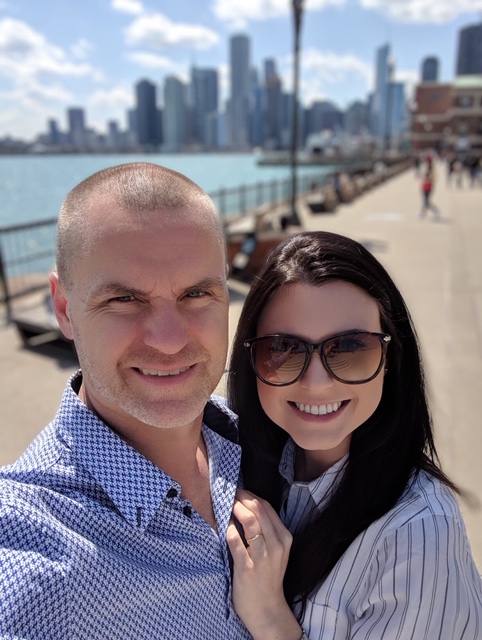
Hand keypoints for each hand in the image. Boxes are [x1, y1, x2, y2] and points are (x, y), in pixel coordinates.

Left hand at [227, 489, 301, 639]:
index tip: (238, 491)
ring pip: (249, 521)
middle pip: (258, 509)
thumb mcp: (275, 551)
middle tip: (228, 492)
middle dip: (241, 497)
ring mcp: (262, 556)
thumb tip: (247, 505)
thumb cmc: (267, 577)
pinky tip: (223, 525)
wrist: (266, 609)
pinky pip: (235, 541)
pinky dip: (228, 529)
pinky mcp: (247, 568)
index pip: (267, 507)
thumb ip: (266, 530)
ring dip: (234, 508)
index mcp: (284, 538)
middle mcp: (276, 545)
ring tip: (224, 504)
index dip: (250, 495)